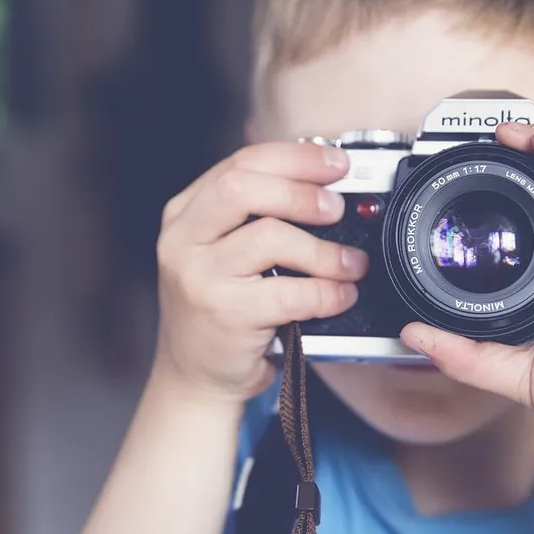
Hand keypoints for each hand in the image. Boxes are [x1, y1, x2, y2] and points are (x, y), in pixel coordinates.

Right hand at [152, 141, 368, 404]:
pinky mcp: (225, 315)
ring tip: (349, 263)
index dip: (294, 157)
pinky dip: (326, 292)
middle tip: (337, 208)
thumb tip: (323, 185)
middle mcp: (184, 241)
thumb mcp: (221, 252)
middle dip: (302, 191)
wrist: (194, 376)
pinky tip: (340, 295)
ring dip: (323, 249)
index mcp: (185, 214)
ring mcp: (200, 278)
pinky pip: (289, 292)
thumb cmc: (219, 309)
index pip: (240, 163)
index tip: (335, 162)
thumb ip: (255, 215)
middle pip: (243, 188)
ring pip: (270, 237)